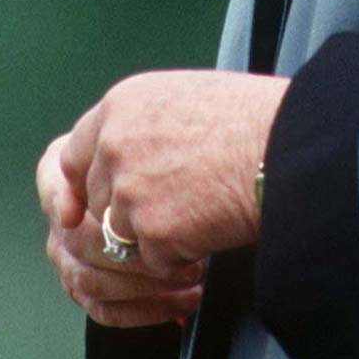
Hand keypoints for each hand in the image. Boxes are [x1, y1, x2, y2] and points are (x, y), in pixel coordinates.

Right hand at [36, 132, 205, 328]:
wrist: (156, 170)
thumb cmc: (148, 149)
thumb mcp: (133, 127)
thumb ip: (118, 145)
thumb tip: (107, 187)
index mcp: (56, 176)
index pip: (60, 195)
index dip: (79, 208)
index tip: (112, 217)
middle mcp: (58, 219)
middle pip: (83, 245)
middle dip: (135, 253)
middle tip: (183, 251)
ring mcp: (67, 258)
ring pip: (93, 282)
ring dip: (146, 284)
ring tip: (193, 275)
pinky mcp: (84, 288)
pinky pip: (105, 311)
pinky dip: (145, 311)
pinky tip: (181, 303)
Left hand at [53, 68, 289, 277]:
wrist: (285, 146)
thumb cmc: (250, 118)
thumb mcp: (182, 97)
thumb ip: (140, 124)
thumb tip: (122, 152)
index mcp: (120, 106)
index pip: (73, 155)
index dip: (79, 187)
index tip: (78, 210)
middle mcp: (114, 146)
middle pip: (96, 201)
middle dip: (129, 213)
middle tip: (177, 203)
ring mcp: (129, 191)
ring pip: (121, 236)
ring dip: (155, 237)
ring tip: (200, 213)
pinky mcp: (151, 232)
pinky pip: (154, 261)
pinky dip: (180, 258)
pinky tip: (211, 229)